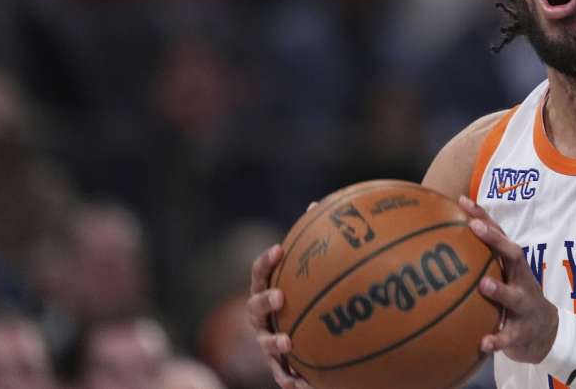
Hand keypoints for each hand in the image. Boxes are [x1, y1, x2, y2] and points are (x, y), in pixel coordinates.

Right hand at [247, 204, 317, 388]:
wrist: (300, 335)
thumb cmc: (303, 297)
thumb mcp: (309, 273)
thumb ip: (313, 244)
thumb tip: (321, 204)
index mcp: (267, 290)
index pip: (260, 274)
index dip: (266, 262)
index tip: (279, 249)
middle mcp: (262, 316)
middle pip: (254, 307)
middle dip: (265, 300)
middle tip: (280, 296)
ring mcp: (266, 340)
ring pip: (265, 342)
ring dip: (274, 341)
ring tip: (288, 342)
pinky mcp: (279, 366)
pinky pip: (282, 375)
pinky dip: (291, 379)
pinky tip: (304, 385)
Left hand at [459, 195, 559, 363]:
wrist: (547, 333)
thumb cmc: (516, 298)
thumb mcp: (504, 278)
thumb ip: (482, 263)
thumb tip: (440, 244)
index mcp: (514, 267)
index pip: (499, 235)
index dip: (483, 217)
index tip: (462, 202)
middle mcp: (522, 281)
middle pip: (513, 256)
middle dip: (496, 240)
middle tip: (475, 228)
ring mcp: (524, 306)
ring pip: (514, 296)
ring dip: (499, 289)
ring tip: (483, 285)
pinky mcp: (522, 333)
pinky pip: (509, 337)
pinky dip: (497, 340)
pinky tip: (483, 343)